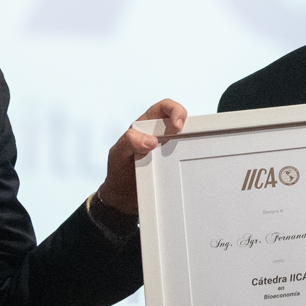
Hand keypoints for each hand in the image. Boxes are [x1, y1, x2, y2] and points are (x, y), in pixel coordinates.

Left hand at [94, 98, 186, 213]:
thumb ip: (129, 141)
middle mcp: (159, 135)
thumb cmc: (118, 171)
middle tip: (181, 133)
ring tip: (183, 152)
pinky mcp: (173, 165)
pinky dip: (186, 161)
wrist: (122, 198)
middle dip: (186, 123)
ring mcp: (168, 150)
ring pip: (186, 140)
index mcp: (145, 126)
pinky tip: (184, 167)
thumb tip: (151, 140)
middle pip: (180, 120)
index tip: (177, 125)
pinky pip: (184, 159)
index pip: (164, 107)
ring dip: (188, 143)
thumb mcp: (118, 154)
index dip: (174, 110)